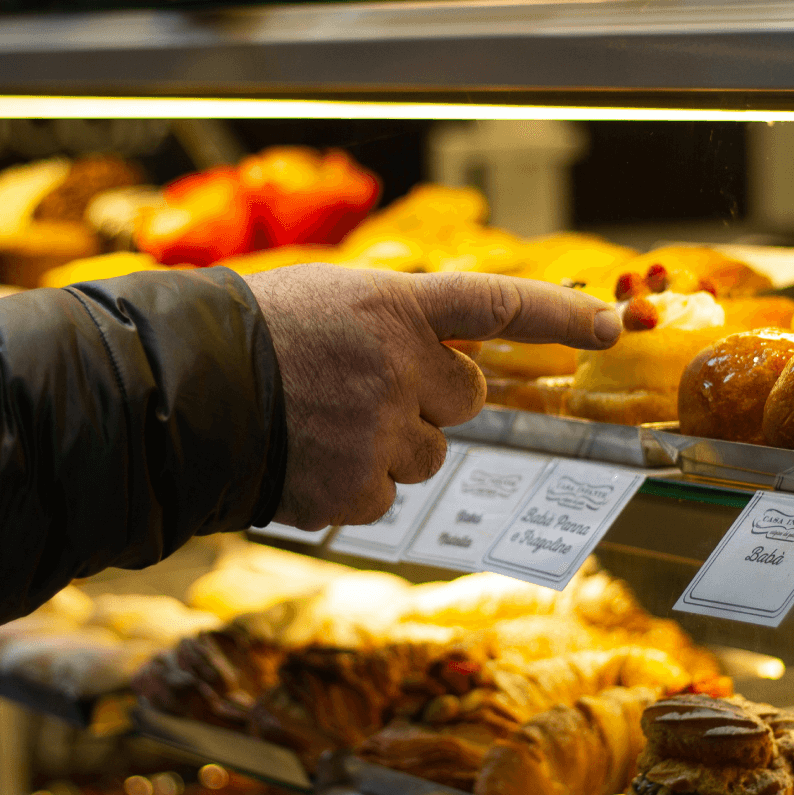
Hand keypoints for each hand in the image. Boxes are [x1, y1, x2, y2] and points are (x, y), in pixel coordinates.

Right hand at [247, 264, 620, 530]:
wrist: (179, 393)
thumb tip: (452, 361)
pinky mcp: (358, 487)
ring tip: (323, 424)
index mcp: (393, 305)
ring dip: (390, 444)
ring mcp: (380, 430)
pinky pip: (386, 494)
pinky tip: (309, 459)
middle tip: (367, 389)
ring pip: (427, 453)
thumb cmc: (251, 337)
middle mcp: (399, 365)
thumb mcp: (329, 300)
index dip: (560, 314)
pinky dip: (355, 484)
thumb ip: (397, 322)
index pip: (497, 303)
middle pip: (465, 397)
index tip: (613, 326)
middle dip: (430, 398)